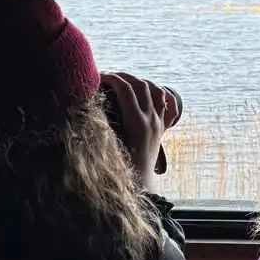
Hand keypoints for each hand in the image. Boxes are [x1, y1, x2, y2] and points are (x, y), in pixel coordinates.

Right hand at [101, 72, 177, 188]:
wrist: (139, 183)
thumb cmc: (120, 166)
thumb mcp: (108, 143)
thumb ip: (102, 122)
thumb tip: (91, 103)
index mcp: (137, 122)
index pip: (126, 89)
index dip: (112, 79)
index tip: (99, 77)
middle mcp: (151, 119)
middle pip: (141, 85)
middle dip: (125, 76)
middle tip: (110, 77)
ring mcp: (159, 123)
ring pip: (156, 91)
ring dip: (141, 82)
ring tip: (128, 82)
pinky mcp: (162, 128)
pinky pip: (168, 105)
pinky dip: (160, 95)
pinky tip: (151, 93)